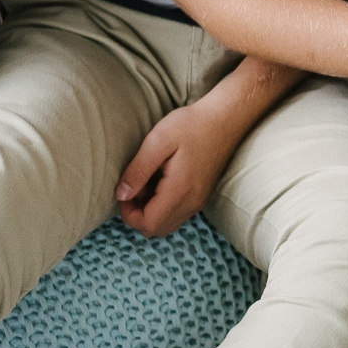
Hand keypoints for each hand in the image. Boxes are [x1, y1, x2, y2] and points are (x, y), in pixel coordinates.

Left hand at [116, 98, 246, 237]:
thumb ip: (137, 170)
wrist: (226, 118)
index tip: (123, 192)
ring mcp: (199, 201)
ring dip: (150, 211)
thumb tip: (120, 195)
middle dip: (137, 215)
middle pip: (156, 229)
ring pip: (166, 224)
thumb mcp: (158, 141)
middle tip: (134, 187)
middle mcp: (192, 202)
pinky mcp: (201, 196)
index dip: (129, 214)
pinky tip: (161, 182)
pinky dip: (162, 207)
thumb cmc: (192, 125)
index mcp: (180, 190)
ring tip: (147, 183)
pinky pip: (177, 214)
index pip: (148, 224)